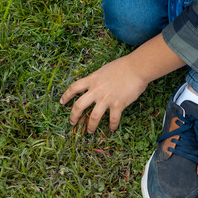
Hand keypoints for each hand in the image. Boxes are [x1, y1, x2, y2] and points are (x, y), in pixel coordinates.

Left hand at [59, 33, 185, 132]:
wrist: (136, 68)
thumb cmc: (122, 66)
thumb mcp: (103, 70)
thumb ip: (96, 79)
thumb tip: (93, 84)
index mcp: (91, 80)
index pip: (73, 88)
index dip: (66, 96)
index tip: (61, 102)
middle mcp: (96, 90)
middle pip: (79, 105)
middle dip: (73, 116)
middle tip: (71, 122)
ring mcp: (106, 98)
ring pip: (94, 116)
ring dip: (91, 126)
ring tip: (90, 131)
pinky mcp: (118, 104)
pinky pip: (113, 119)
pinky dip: (112, 126)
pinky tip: (112, 129)